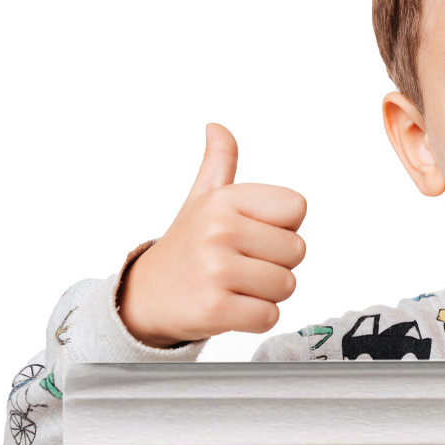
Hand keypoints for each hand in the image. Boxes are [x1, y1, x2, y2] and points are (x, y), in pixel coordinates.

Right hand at [118, 124, 306, 346]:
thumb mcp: (202, 200)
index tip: (253, 234)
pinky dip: (256, 318)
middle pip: (298, 250)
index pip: (296, 207)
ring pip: (287, 286)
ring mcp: (216, 270)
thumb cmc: (187, 246)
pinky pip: (270, 316)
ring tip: (235, 285)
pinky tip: (231, 306)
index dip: (282, 226)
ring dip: (267, 293)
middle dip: (277, 263)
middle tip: (241, 264)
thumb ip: (219, 163)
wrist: (146, 296)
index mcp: (224, 200)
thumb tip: (217, 127)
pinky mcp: (216, 309)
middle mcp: (219, 230)